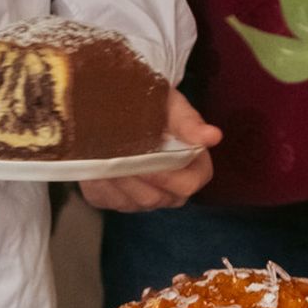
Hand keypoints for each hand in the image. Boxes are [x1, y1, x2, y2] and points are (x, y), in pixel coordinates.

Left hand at [81, 88, 219, 212]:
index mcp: (193, 168)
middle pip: (156, 198)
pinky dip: (97, 185)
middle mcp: (171, 190)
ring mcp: (144, 200)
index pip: (188, 184)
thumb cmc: (155, 105)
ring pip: (130, 202)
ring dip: (115, 182)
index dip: (167, 177)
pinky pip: (106, 200)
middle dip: (135, 179)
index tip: (147, 161)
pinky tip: (93, 167)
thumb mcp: (172, 106)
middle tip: (117, 157)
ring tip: (103, 158)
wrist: (124, 104)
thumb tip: (214, 137)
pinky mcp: (116, 200)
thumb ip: (189, 123)